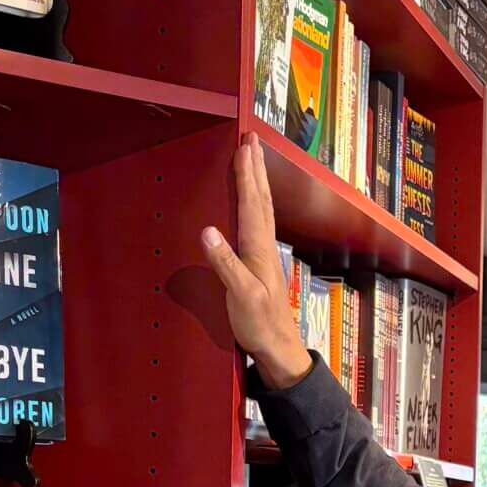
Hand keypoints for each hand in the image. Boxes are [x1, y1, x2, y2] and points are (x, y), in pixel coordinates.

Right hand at [201, 139, 314, 389]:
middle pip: (261, 198)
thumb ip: (225, 264)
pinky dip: (255, 202)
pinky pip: (259, 221)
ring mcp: (265, 253)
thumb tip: (208, 232)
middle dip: (255, 168)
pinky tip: (252, 201)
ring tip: (253, 158)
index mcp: (258, 249)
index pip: (252, 204)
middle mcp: (265, 246)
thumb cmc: (259, 323)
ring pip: (263, 207)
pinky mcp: (261, 262)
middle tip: (252, 140)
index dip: (247, 175)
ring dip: (257, 181)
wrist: (278, 346)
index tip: (244, 148)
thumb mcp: (240, 296)